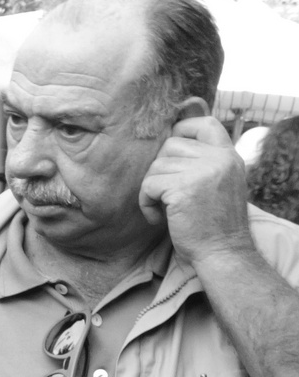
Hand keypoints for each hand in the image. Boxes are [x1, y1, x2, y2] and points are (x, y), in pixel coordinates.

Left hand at [138, 114, 257, 266]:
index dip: (181, 131)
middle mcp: (220, 159)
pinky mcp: (185, 188)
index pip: (204, 123)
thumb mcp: (219, 183)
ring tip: (163, 208)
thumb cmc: (214, 223)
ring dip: (151, 189)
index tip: (169, 156)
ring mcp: (204, 171)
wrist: (222, 253)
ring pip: (156, 165)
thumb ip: (204, 161)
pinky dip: (146, 203)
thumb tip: (169, 140)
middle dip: (159, 170)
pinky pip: (149, 184)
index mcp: (229, 156)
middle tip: (165, 194)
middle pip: (170, 145)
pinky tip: (158, 218)